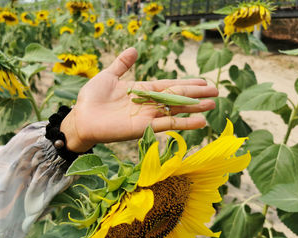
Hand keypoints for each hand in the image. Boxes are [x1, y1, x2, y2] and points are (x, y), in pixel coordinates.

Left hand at [60, 48, 217, 151]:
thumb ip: (122, 64)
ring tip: (212, 104)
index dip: (186, 83)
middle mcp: (148, 103)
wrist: (81, 116)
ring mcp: (147, 116)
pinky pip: (167, 124)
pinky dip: (184, 123)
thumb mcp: (108, 75)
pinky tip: (200, 122)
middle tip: (216, 91)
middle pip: (177, 97)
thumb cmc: (92, 98)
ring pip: (176, 110)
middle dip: (196, 94)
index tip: (203, 82)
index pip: (169, 85)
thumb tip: (133, 49)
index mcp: (142, 90)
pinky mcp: (144, 128)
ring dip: (194, 108)